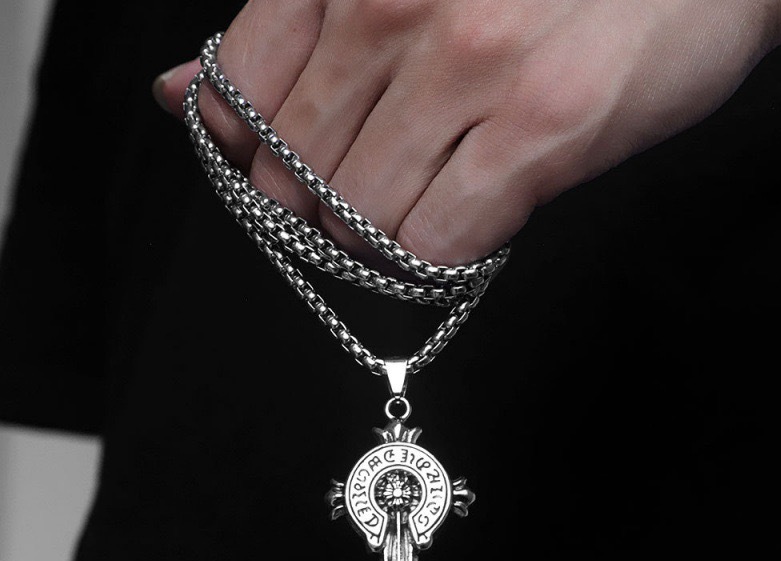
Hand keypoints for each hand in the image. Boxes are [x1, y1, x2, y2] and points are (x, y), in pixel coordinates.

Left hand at [154, 0, 780, 266]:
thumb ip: (286, 38)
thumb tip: (181, 95)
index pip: (239, 95)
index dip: (252, 155)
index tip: (290, 169)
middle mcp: (395, 1)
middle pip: (296, 178)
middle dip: (328, 208)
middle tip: (384, 185)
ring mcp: (469, 64)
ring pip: (361, 222)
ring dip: (389, 234)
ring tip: (436, 196)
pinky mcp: (538, 130)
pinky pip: (435, 244)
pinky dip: (440, 254)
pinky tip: (473, 216)